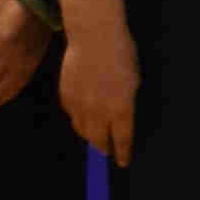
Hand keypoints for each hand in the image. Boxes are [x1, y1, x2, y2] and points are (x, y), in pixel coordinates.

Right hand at [59, 16, 138, 167]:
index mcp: (121, 109)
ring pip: (82, 130)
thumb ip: (126, 103)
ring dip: (89, 135)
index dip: (122, 153)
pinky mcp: (66, 96)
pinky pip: (72, 114)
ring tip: (94, 135)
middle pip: (98, 140)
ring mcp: (80, 105)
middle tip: (106, 152)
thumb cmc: (122, 55)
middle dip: (103, 148)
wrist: (94, 38)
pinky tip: (82, 115)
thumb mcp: (134, 81)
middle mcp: (99, 112)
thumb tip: (120, 116)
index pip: (121, 139)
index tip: (122, 162)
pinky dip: (78, 118)